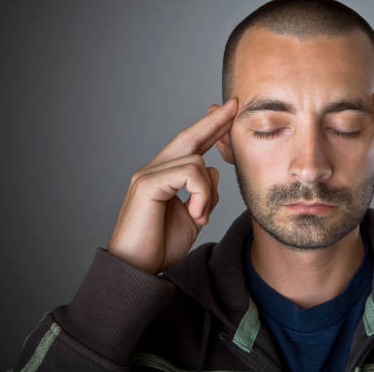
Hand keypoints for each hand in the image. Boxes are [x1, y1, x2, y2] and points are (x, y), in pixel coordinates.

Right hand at [107, 98, 237, 273]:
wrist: (138, 269)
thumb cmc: (161, 244)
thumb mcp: (194, 216)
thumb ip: (204, 192)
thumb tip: (214, 170)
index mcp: (164, 176)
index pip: (191, 145)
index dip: (211, 128)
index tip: (229, 112)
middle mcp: (153, 170)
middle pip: (189, 136)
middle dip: (214, 121)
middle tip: (235, 104)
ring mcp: (147, 175)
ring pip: (195, 160)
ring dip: (207, 190)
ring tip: (199, 216)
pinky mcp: (146, 184)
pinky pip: (189, 173)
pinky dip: (200, 194)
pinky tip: (195, 214)